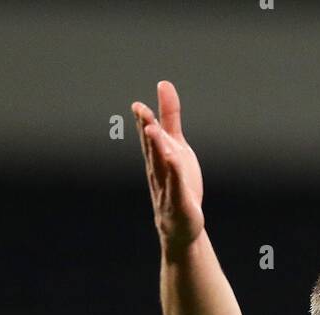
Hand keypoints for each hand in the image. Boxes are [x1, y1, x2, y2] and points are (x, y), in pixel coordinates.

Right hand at [131, 80, 204, 253]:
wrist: (181, 226)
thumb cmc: (177, 183)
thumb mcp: (176, 145)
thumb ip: (170, 117)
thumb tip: (164, 84)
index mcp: (157, 156)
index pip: (148, 136)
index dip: (144, 121)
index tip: (139, 106)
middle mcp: (158, 171)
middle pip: (151, 148)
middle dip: (147, 130)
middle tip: (143, 112)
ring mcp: (167, 188)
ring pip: (161, 166)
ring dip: (156, 148)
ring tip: (153, 130)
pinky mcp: (179, 203)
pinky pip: (176, 187)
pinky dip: (174, 174)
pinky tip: (173, 159)